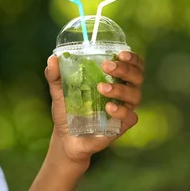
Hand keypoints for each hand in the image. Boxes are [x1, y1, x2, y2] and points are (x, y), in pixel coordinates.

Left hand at [44, 51, 144, 167]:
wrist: (65, 137)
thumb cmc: (67, 109)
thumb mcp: (59, 90)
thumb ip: (55, 75)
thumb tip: (53, 59)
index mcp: (113, 78)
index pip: (132, 64)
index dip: (132, 58)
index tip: (120, 53)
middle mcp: (123, 91)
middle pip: (137, 76)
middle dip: (125, 69)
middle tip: (107, 66)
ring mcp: (124, 108)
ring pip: (135, 95)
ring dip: (120, 89)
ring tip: (101, 88)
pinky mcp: (122, 125)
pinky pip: (131, 116)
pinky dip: (121, 111)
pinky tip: (108, 108)